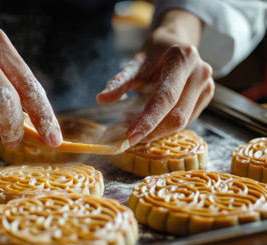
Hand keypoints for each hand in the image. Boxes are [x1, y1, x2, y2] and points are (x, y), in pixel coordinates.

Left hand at [97, 9, 214, 145]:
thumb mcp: (134, 65)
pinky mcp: (207, 96)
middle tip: (128, 136)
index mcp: (182, 58)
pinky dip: (166, 126)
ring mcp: (207, 85)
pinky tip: (150, 122)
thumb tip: (101, 99)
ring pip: (183, 121)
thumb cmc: (153, 55)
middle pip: (177, 114)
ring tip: (136, 126)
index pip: (166, 97)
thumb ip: (119, 82)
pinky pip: (186, 119)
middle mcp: (200, 72)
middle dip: (152, 130)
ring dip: (158, 130)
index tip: (130, 136)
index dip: (148, 119)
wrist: (175, 43)